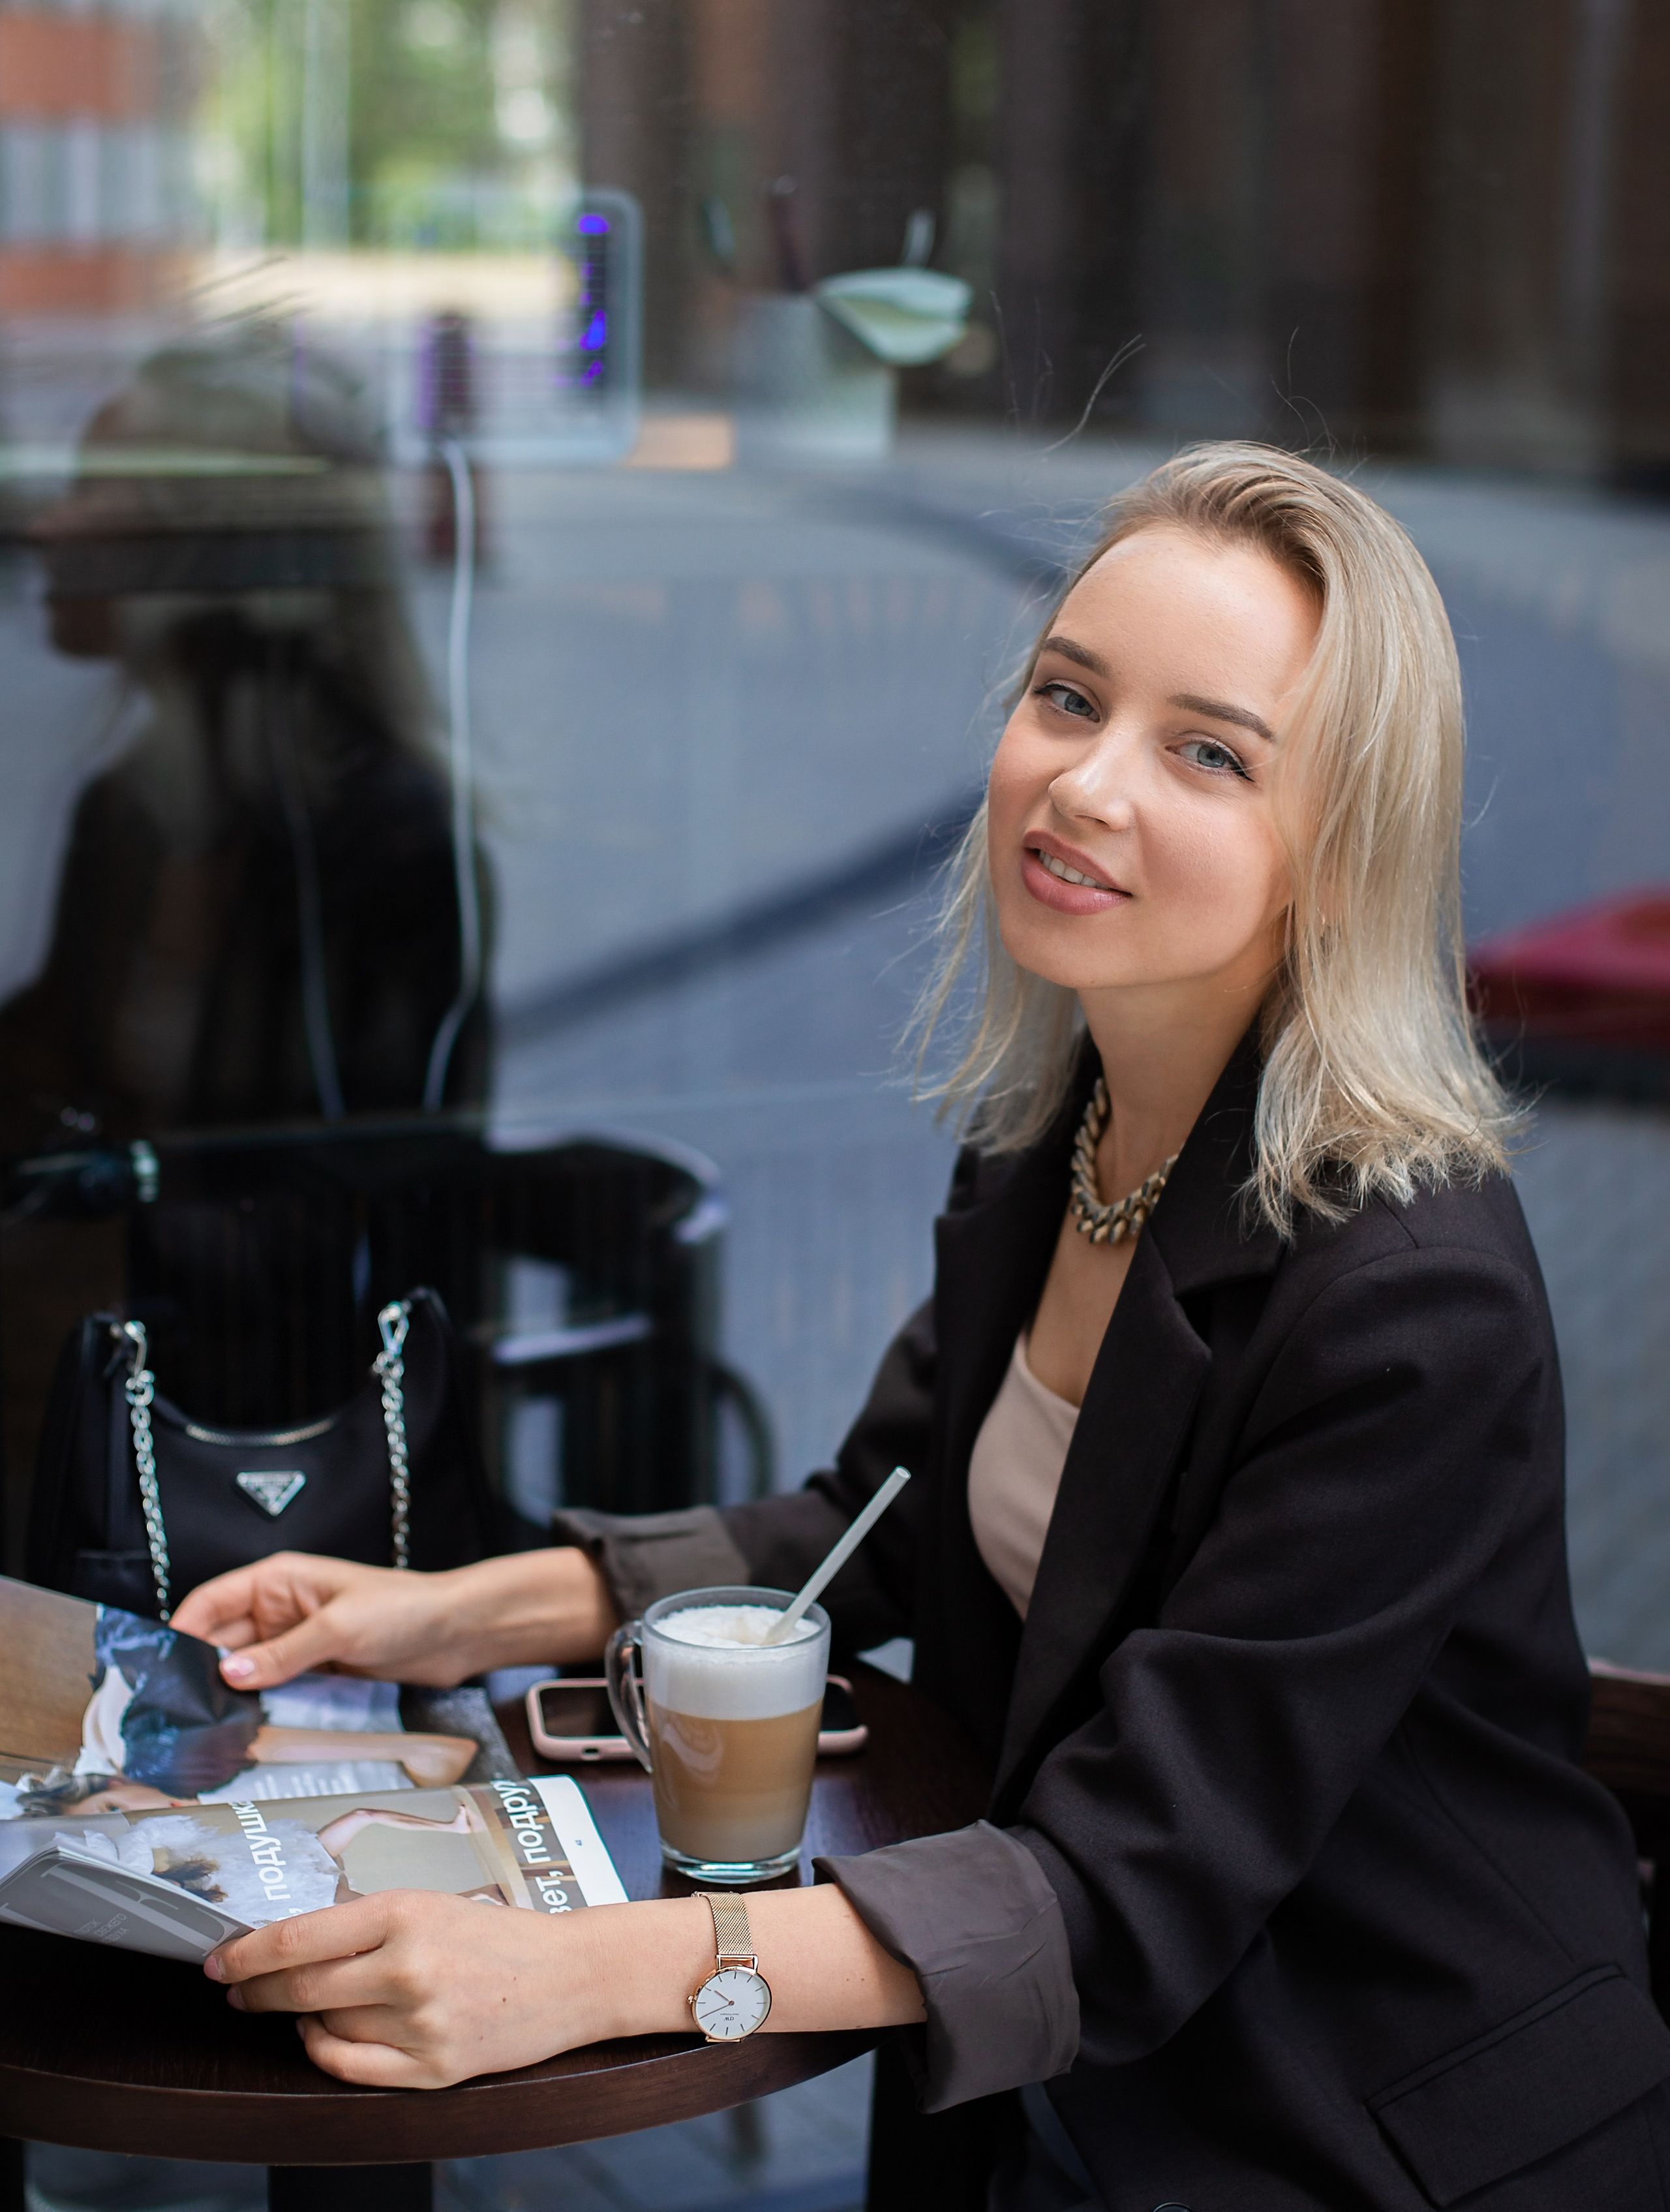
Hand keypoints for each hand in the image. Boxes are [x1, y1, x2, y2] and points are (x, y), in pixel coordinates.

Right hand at [171, 1548, 617, 1689]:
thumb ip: (283, 1654)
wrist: (458, 1632)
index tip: (157, 1671)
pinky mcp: (313, 1669)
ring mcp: (295, 1641)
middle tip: (173, 1714)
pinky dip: (254, 1706)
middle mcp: (279, 1609)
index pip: (209, 1603)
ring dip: (225, 1694)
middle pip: (219, 1641)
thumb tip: (227, 1674)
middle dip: (197, 1672)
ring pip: (242, 1670)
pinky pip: (271, 1688)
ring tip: (200, 1729)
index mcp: (278, 1581)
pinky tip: (240, 1730)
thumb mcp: (339, 1627)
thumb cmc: (406, 1608)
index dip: (180, 1633)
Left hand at [205, 1883, 923, 2088]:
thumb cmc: (501, 1933)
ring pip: (322, 2026)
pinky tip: (325, 2036)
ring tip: (305, 2004)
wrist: (573, 1975)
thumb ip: (369, 1922)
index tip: (216, 1961)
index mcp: (406, 1911)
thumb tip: (293, 1946)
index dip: (246, 1954)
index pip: (300, 1937)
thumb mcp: (434, 1902)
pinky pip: (348, 2068)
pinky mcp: (431, 2069)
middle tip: (236, 1986)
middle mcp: (407, 1967)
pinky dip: (326, 2052)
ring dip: (301, 2017)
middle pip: (300, 1986)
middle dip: (257, 1989)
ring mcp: (418, 2023)